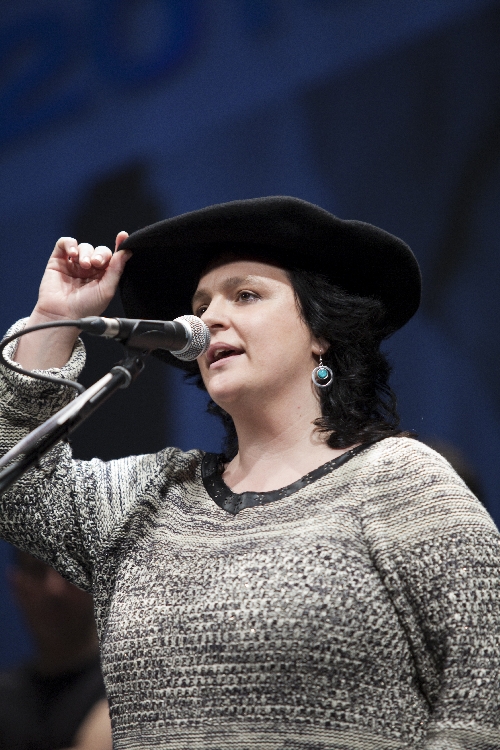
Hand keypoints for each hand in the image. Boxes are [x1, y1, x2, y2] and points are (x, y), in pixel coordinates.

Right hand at [15, 232, 131, 370]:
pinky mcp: (58, 260)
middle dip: (99, 255)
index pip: (112, 257)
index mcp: (103, 275)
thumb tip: (127, 251)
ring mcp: (73, 264)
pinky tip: (73, 254)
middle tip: (96, 264)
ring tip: (83, 266)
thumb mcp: (107, 289)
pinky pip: (64, 243)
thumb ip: (116, 269)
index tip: (122, 236)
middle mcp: (89, 269)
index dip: (118, 246)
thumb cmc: (85, 308)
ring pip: (83, 246)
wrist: (62, 316)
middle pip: (99, 250)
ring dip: (85, 253)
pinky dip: (70, 244)